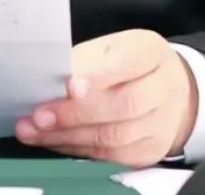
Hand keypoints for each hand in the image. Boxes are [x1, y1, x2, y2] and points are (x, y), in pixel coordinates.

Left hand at [15, 29, 198, 167]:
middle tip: (40, 115)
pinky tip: (55, 141)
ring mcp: (160, 124)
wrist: (168, 89)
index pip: (126, 62)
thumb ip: (85, 60)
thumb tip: (50, 77)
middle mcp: (162, 89)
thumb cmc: (130, 64)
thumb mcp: (111, 47)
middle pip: (123, 105)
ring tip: (35, 130)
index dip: (97, 76)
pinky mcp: (149, 150)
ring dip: (69, 135)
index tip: (69, 85)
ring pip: (114, 136)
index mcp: (149, 52)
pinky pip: (111, 156)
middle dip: (76, 113)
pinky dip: (78, 149)